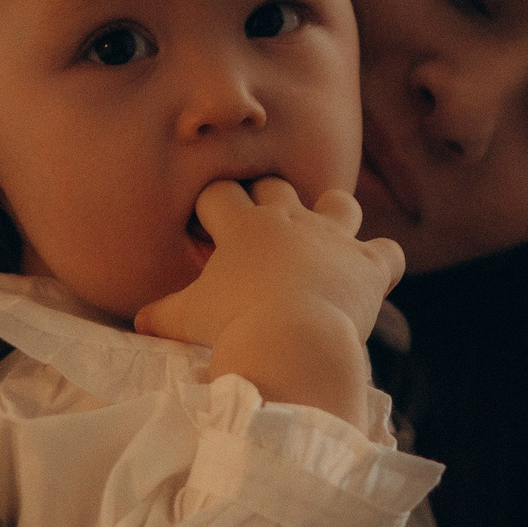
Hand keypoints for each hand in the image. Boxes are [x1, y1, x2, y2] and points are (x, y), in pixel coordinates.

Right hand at [135, 178, 403, 348]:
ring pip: (341, 203)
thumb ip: (160, 314)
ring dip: (335, 215)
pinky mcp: (369, 265)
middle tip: (263, 234)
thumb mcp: (186, 318)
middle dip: (268, 200)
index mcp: (242, 225)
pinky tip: (373, 276)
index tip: (210, 226)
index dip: (213, 206)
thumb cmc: (230, 325)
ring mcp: (334, 238)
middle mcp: (290, 219)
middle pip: (278, 186)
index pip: (220, 193)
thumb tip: (139, 322)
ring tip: (326, 240)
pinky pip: (388, 252)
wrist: (292, 339)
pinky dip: (383, 263)